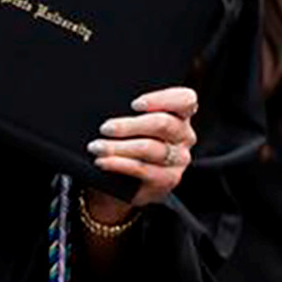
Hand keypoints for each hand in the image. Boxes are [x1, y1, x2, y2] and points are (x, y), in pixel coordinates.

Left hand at [86, 86, 198, 215]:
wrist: (121, 181)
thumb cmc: (125, 141)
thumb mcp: (130, 121)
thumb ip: (128, 110)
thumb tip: (104, 103)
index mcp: (179, 114)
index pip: (185, 100)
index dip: (162, 100)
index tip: (134, 105)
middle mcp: (184, 135)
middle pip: (163, 124)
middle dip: (129, 125)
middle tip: (104, 128)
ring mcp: (178, 159)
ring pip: (150, 148)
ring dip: (118, 147)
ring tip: (96, 147)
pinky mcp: (168, 180)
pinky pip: (143, 169)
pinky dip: (118, 164)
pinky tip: (102, 161)